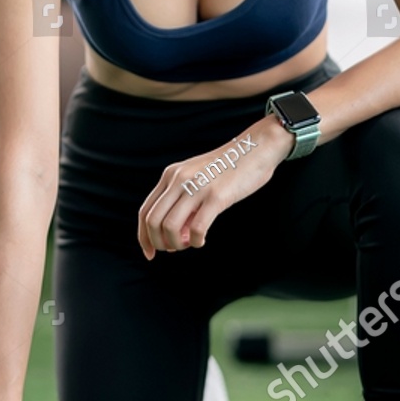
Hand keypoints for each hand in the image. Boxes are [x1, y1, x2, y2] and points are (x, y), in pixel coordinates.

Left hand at [137, 115, 292, 258]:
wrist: (256, 148)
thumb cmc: (229, 169)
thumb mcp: (197, 179)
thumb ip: (183, 203)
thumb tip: (174, 236)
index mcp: (170, 175)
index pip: (145, 211)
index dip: (143, 236)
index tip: (150, 252)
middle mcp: (178, 180)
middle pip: (153, 221)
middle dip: (158, 243)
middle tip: (174, 250)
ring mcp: (196, 187)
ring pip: (169, 226)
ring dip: (176, 244)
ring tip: (188, 244)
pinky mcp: (216, 196)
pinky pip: (196, 228)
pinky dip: (195, 241)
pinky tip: (201, 240)